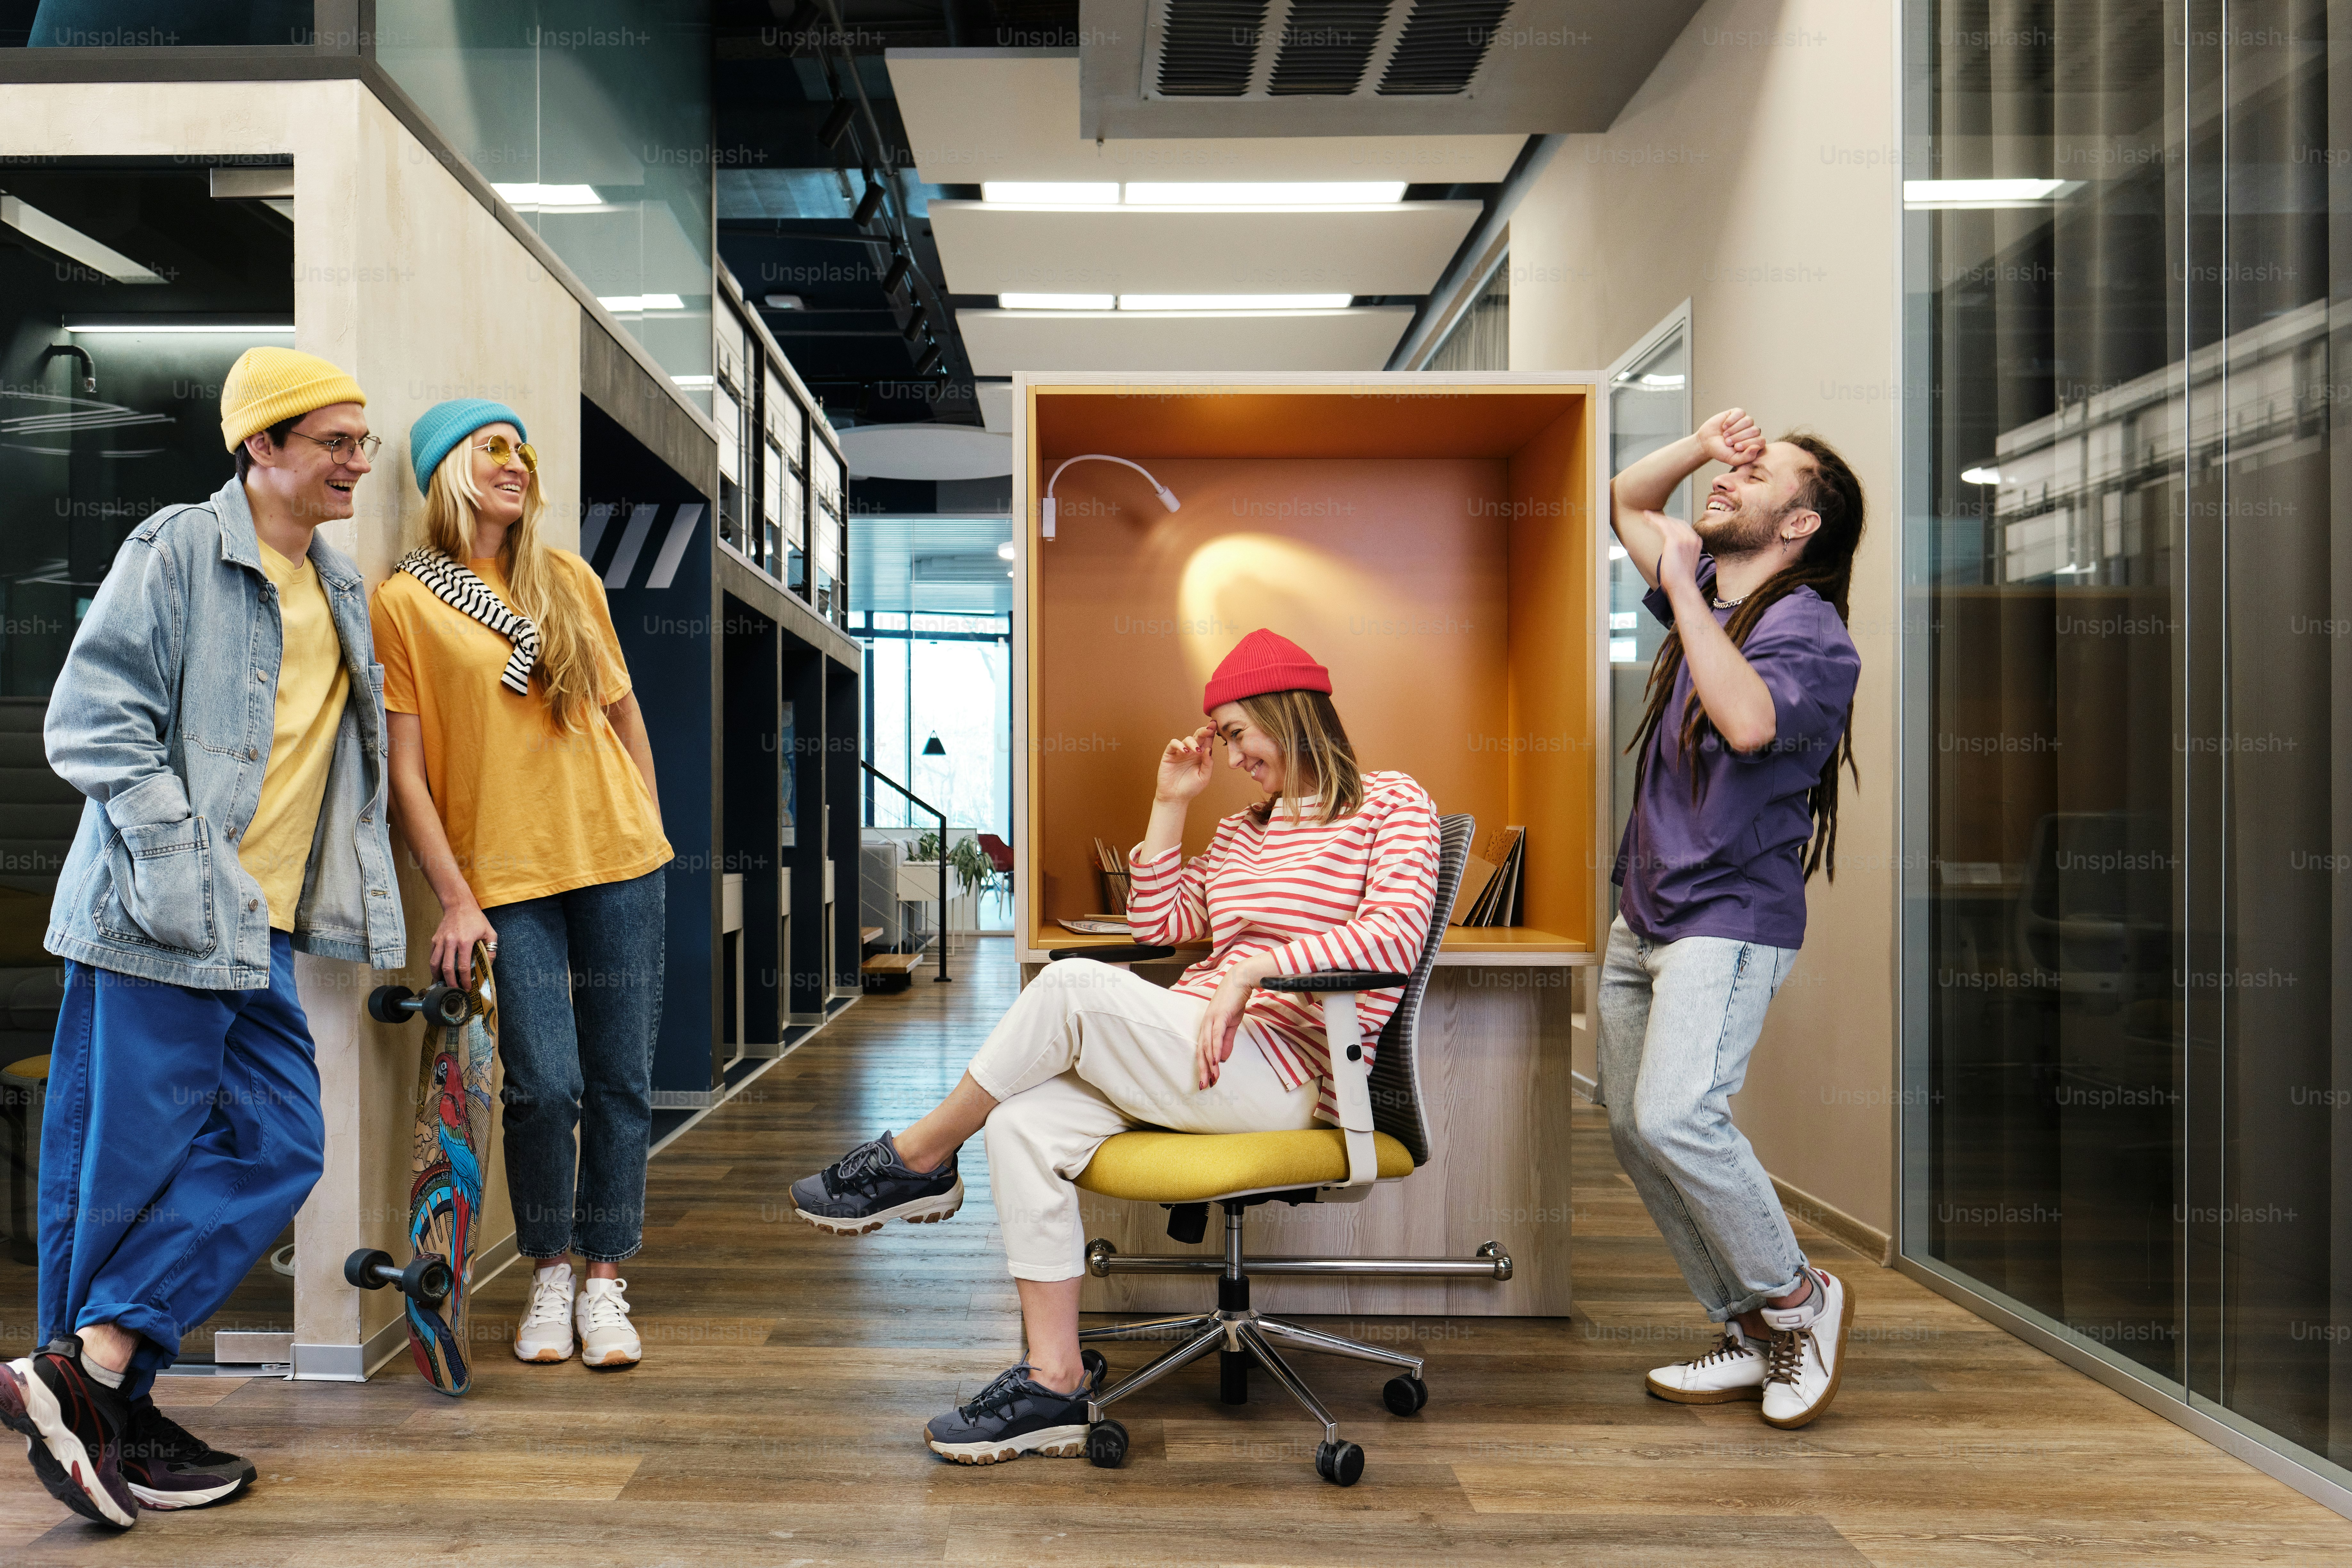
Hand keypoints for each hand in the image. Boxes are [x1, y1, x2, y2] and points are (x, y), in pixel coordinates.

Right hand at [430, 904, 497, 989]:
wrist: (459, 905)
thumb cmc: (475, 918)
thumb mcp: (489, 932)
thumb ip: (491, 949)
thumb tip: (489, 965)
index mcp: (465, 941)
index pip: (464, 966)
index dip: (465, 979)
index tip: (467, 987)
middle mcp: (450, 942)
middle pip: (446, 968)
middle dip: (450, 982)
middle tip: (454, 990)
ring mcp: (440, 940)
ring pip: (434, 963)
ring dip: (438, 976)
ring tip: (443, 984)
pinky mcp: (434, 939)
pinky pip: (432, 955)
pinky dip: (433, 966)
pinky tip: (438, 972)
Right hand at [1155, 724, 1216, 804]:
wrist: (1175, 797)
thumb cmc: (1190, 788)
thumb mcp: (1204, 777)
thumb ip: (1208, 763)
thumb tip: (1209, 749)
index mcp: (1201, 756)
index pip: (1207, 741)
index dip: (1211, 733)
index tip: (1215, 725)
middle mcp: (1191, 752)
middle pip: (1198, 736)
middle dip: (1204, 731)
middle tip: (1209, 728)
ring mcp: (1180, 752)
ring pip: (1187, 738)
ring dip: (1192, 742)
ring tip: (1196, 751)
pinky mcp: (1170, 754)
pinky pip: (1173, 744)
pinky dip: (1179, 745)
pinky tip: (1185, 752)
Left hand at [1194, 963, 1259, 1088]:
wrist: (1240, 981)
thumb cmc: (1234, 1001)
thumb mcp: (1231, 1025)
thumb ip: (1226, 1041)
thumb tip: (1223, 1058)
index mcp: (1208, 1027)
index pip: (1203, 1051)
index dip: (1204, 1066)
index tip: (1208, 1081)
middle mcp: (1205, 1025)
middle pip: (1201, 1051)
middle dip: (1202, 1070)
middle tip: (1204, 1086)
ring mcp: (1211, 1020)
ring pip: (1207, 1046)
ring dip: (1209, 1064)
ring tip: (1211, 1078)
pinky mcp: (1219, 1016)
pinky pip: (1216, 1036)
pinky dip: (1215, 1049)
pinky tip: (1216, 1061)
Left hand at [1655, 511, 1703, 592]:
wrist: (1682, 586)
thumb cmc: (1680, 579)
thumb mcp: (1685, 561)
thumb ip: (1681, 552)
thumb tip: (1672, 552)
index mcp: (1696, 542)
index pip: (1683, 526)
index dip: (1671, 522)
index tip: (1662, 522)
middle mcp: (1692, 538)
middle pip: (1677, 522)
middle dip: (1663, 519)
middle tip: (1651, 516)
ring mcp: (1685, 538)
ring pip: (1669, 522)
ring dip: (1656, 518)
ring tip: (1646, 515)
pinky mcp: (1675, 540)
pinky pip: (1663, 526)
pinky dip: (1654, 520)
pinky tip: (1647, 518)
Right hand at [1696, 407, 1763, 468]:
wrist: (1705, 442)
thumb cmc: (1720, 451)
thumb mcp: (1733, 459)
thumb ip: (1747, 457)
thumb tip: (1757, 447)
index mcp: (1753, 443)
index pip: (1760, 441)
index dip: (1748, 443)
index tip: (1736, 447)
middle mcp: (1751, 432)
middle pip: (1754, 430)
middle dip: (1739, 437)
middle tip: (1727, 442)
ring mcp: (1745, 422)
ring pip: (1748, 421)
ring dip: (1734, 429)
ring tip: (1725, 435)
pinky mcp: (1737, 413)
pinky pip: (1740, 413)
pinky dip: (1731, 420)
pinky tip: (1724, 426)